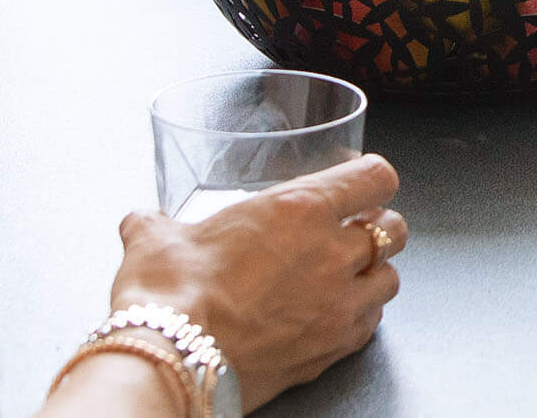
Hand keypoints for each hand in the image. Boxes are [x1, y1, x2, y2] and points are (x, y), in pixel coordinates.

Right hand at [108, 154, 406, 408]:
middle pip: (394, 228)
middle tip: (352, 230)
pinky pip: (371, 325)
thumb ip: (155, 224)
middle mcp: (331, 253)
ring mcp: (339, 305)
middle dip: (377, 226)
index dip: (372, 178)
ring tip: (347, 275)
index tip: (361, 184)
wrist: (175, 359)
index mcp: (299, 209)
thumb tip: (142, 222)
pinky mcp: (333, 349)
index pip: (374, 177)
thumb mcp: (155, 240)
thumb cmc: (172, 295)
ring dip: (374, 273)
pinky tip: (335, 315)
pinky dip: (361, 316)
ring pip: (391, 279)